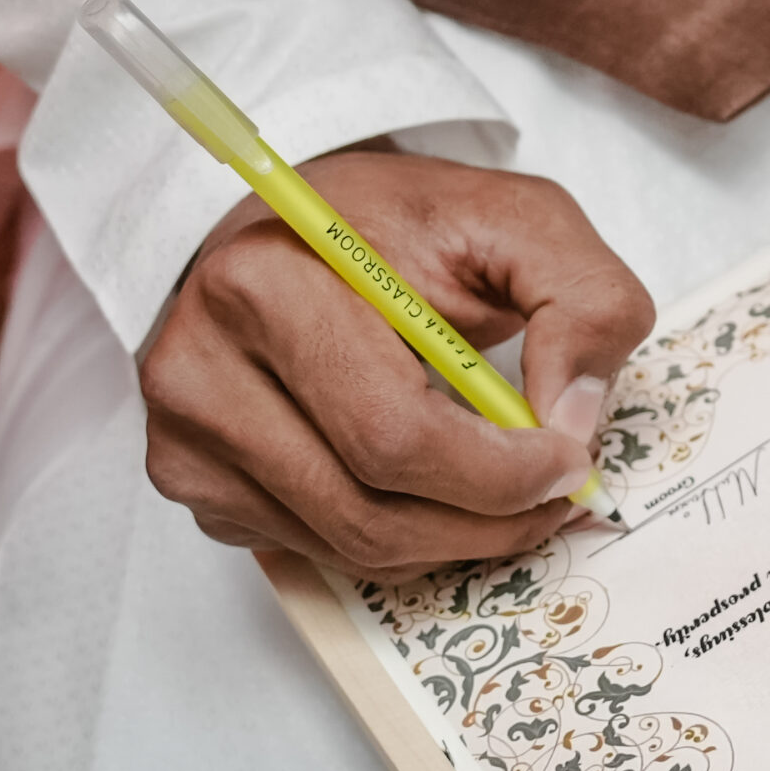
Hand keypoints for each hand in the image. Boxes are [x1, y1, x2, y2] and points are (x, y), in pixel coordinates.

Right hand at [140, 150, 654, 579]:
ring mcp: (187, 438)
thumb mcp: (519, 219)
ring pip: (349, 547)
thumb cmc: (404, 222)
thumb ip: (583, 301)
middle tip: (557, 493)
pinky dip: (402, 538)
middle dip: (489, 520)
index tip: (568, 459)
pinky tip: (438, 487)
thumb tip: (575, 422)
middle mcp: (200, 370)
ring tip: (513, 493)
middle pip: (368, 510)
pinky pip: (320, 550)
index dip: (498, 472)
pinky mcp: (196, 483)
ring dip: (454, 539)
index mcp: (266, 286)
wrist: (304, 222)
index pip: (392, 434)